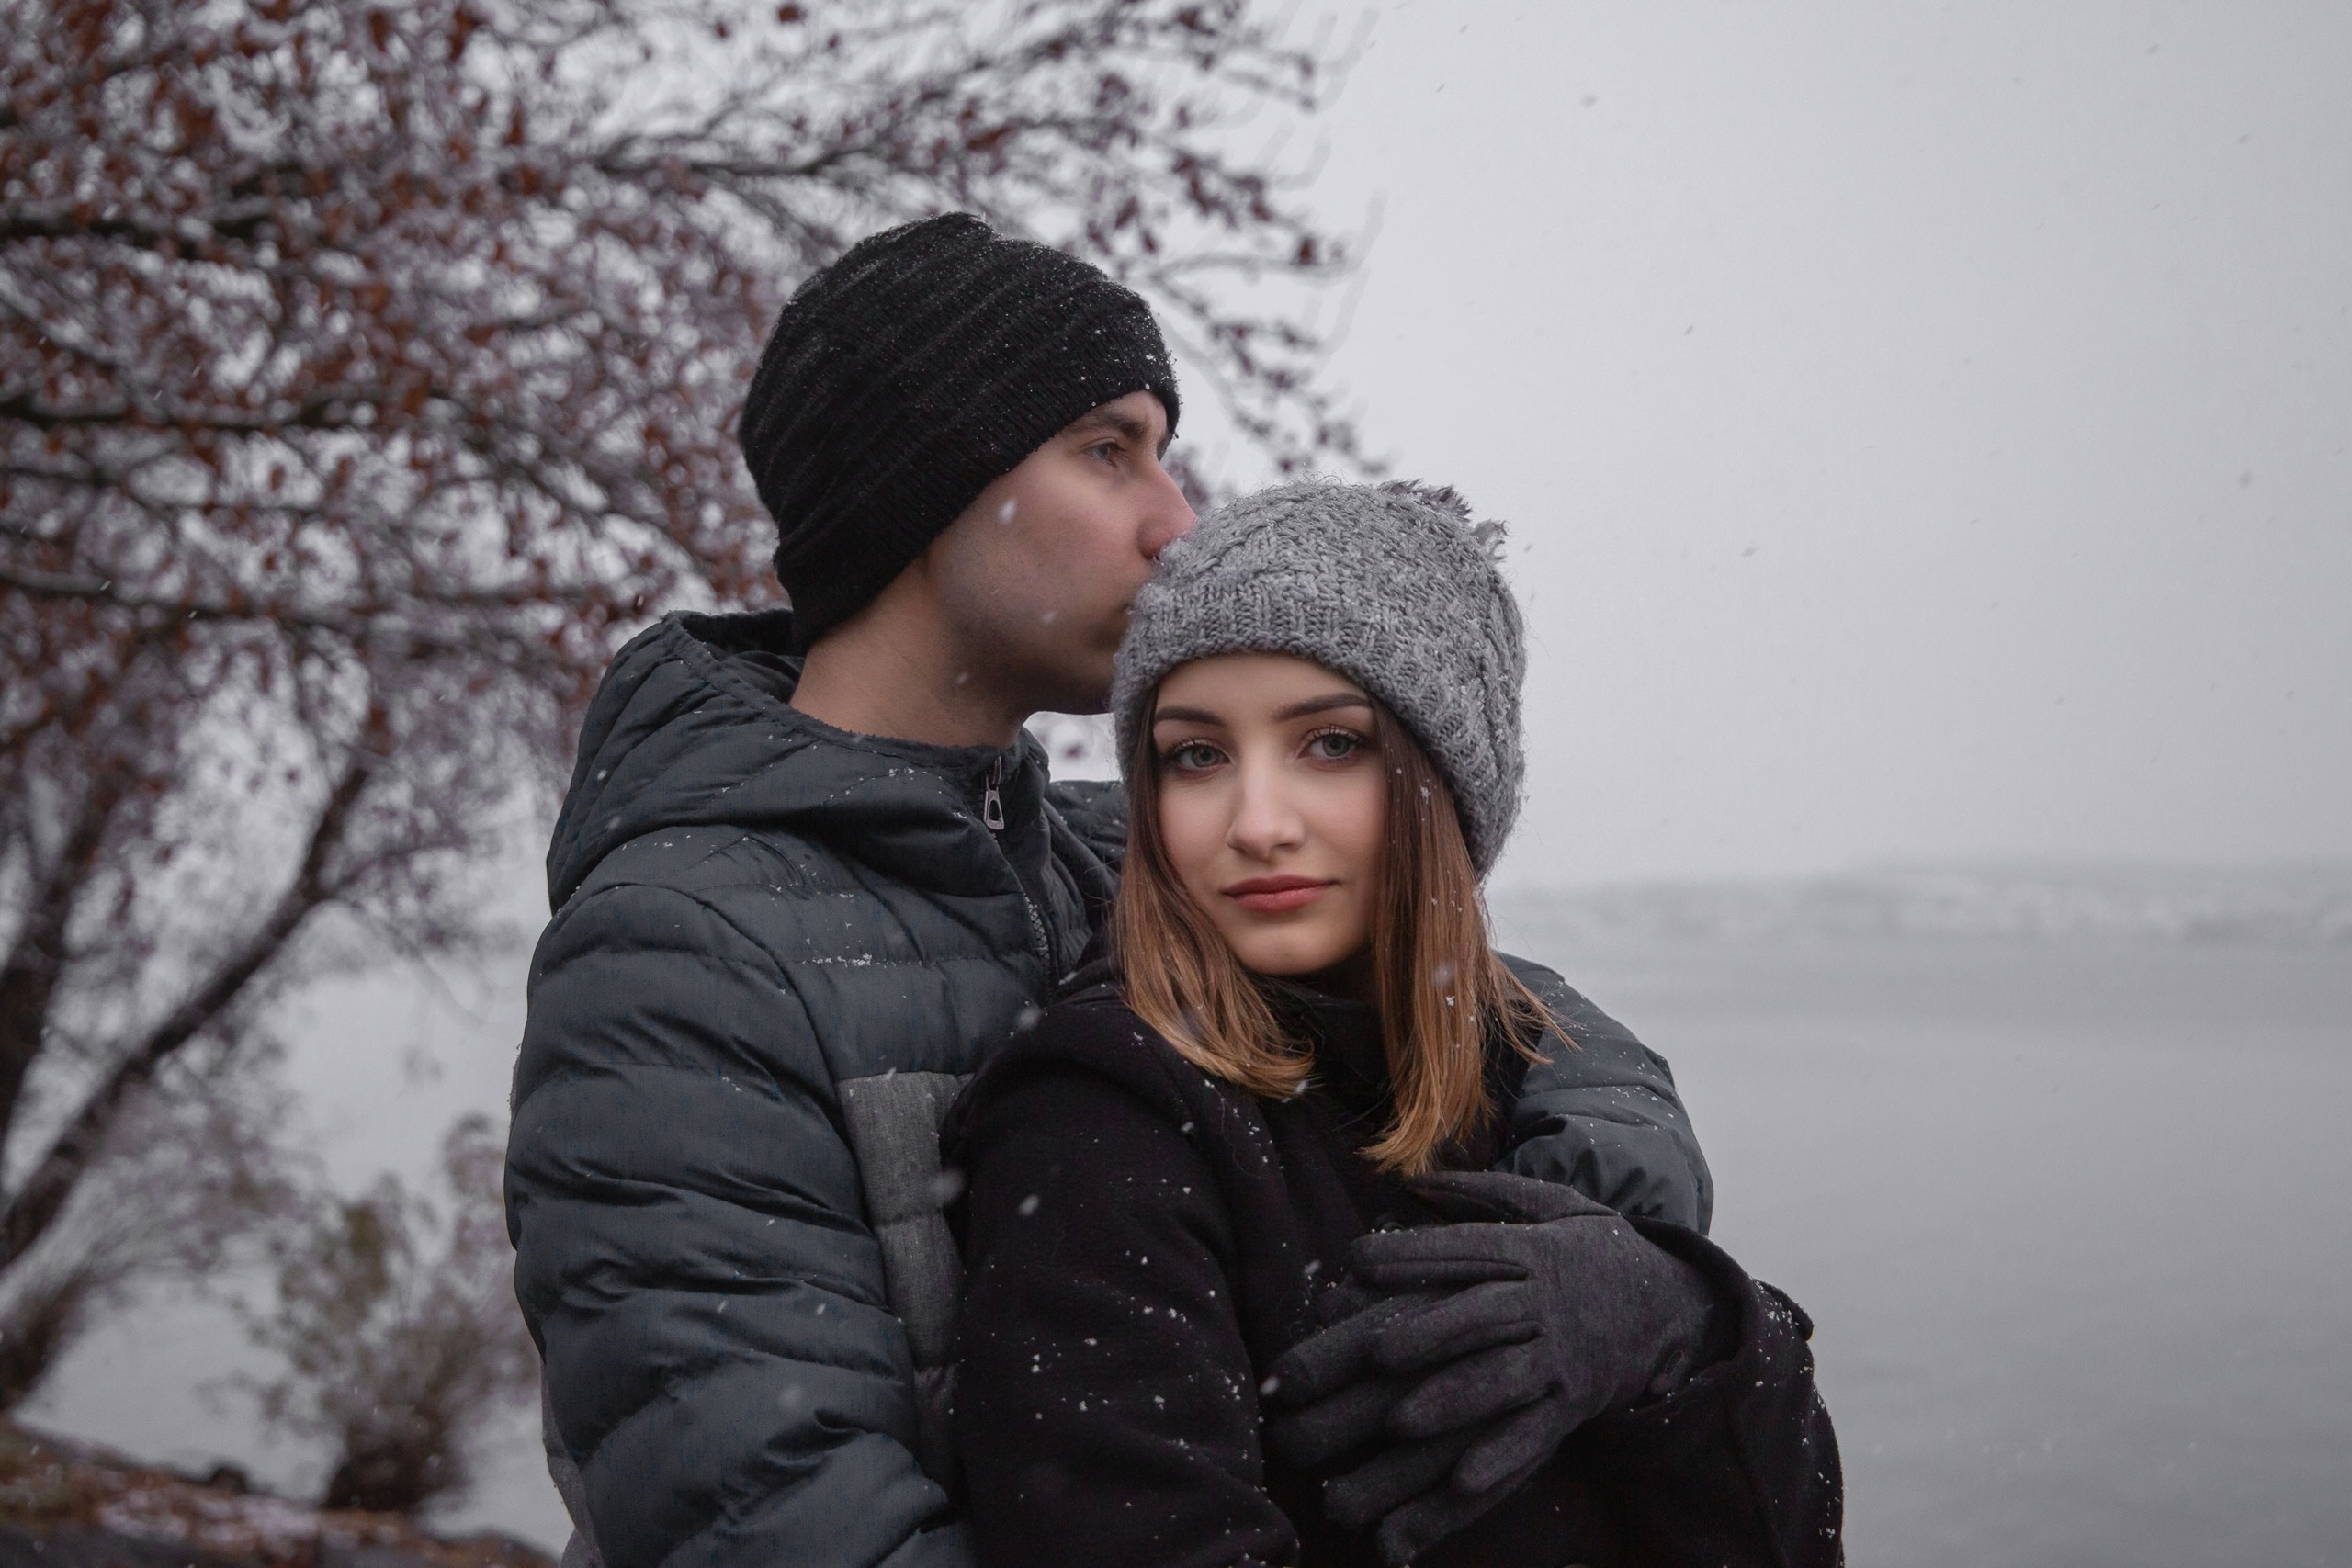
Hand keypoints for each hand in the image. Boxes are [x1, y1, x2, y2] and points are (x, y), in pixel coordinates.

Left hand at [1266, 1170, 1724, 1563]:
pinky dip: (1501, 1457)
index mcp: (1533, 1251)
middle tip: (1371, 1353)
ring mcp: (1562, 1356)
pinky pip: (1537, 1433)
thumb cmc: (1596, 1251)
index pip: (1465, 1249)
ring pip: (1503, 1380)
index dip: (1409, 1254)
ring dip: (1452, 1401)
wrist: (1678, 1303)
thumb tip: (1414, 1178)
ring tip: (1399, 1421)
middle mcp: (1545, 1303)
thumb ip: (1482, 1191)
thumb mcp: (1552, 1205)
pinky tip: (1463, 1478)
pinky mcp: (1575, 1402)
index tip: (1353, 1259)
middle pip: (1481, 1316)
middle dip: (1425, 1334)